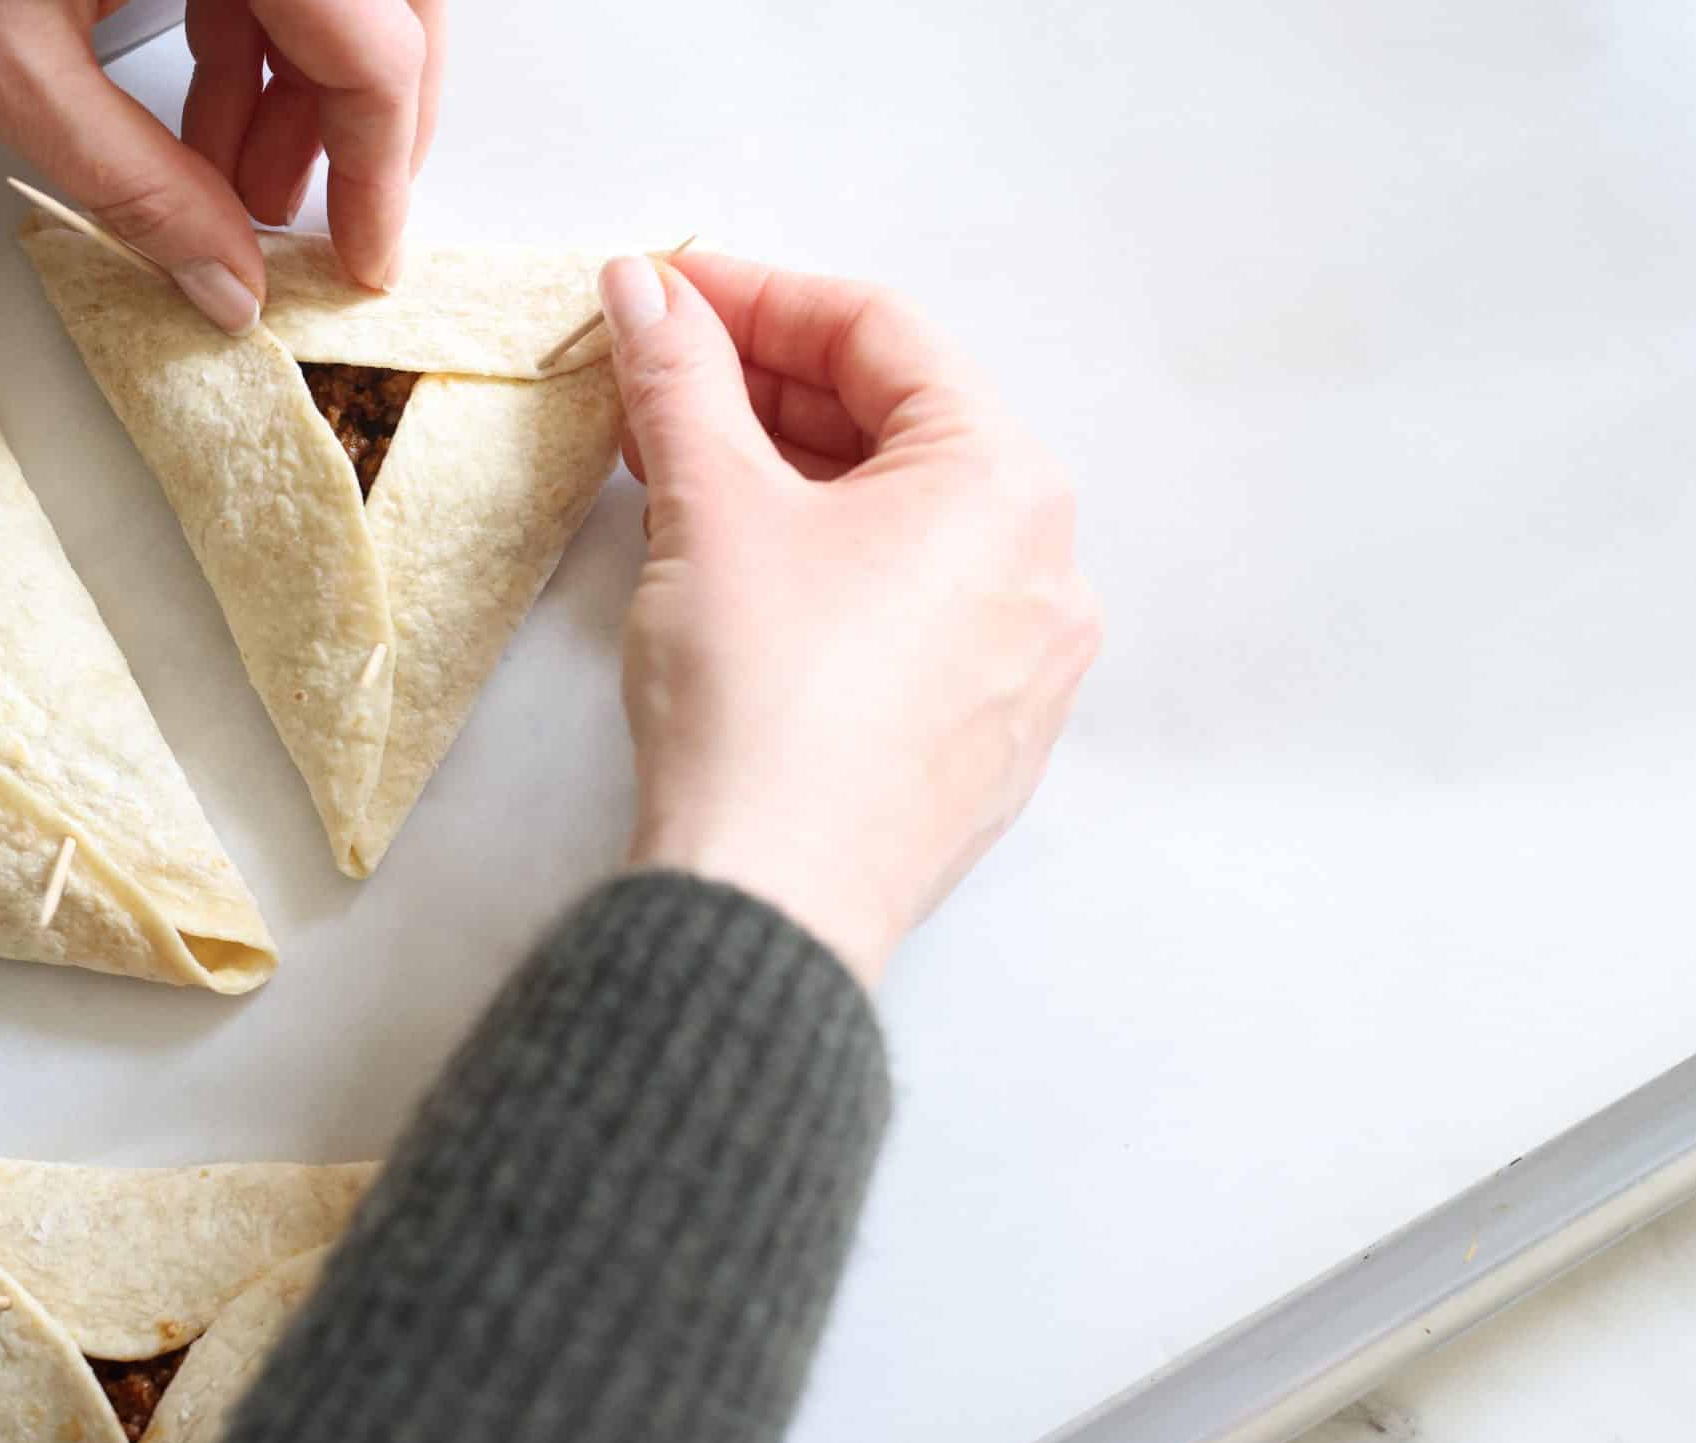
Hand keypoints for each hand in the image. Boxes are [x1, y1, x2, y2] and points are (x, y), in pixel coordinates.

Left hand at [0, 0, 443, 325]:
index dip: (381, 165)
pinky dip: (251, 51)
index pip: (373, 44)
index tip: (365, 256)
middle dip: (364, 130)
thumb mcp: (1, 61)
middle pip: (385, 11)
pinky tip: (210, 131)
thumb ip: (132, 182)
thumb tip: (224, 280)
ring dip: (303, 101)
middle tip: (335, 230)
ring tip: (242, 198)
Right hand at [605, 253, 1100, 987]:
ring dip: (795, 477)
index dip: (758, 297)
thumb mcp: (709, 505)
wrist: (773, 897)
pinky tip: (746, 567)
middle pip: (902, 427)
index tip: (667, 292)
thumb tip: (647, 293)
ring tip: (682, 463)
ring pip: (907, 525)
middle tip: (660, 374)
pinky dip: (834, 568)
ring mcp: (1028, 661)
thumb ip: (680, 376)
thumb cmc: (762, 699)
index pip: (879, 335)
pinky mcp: (989, 738)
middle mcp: (1048, 564)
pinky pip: (917, 612)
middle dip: (770, 390)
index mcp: (1006, 480)